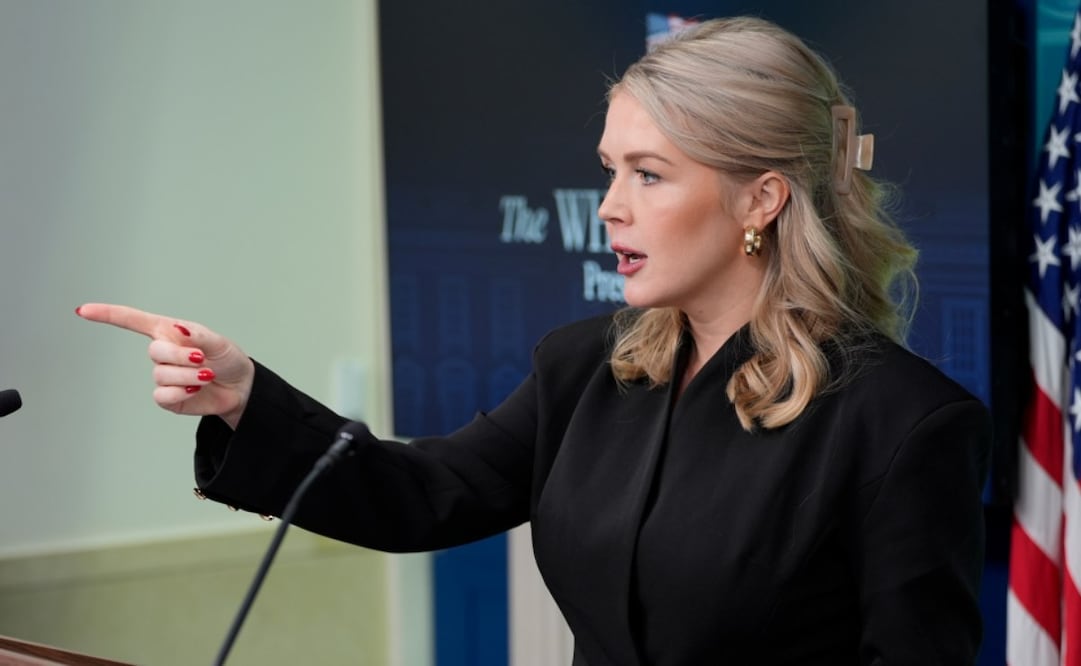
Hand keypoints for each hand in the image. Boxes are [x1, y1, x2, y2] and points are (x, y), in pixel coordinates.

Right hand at [76, 303, 253, 428]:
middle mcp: (162, 352)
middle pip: (154, 351)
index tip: (82, 310)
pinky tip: (196, 389)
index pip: (133, 321)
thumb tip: (177, 330)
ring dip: (188, 376)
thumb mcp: (218, 342)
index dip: (108, 315)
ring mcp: (163, 375)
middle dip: (180, 356)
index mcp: (169, 332)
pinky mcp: (167, 397)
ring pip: (162, 375)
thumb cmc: (227, 358)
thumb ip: (198, 336)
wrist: (240, 388)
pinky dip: (182, 392)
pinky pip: (163, 395)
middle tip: (202, 359)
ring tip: (207, 375)